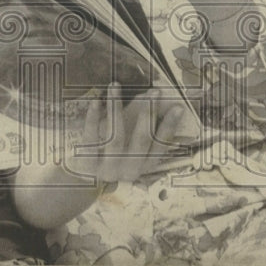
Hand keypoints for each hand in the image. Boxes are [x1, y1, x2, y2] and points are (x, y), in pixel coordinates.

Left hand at [67, 85, 192, 184]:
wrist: (87, 179)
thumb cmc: (116, 151)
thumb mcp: (133, 137)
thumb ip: (147, 118)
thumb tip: (163, 94)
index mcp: (145, 164)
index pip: (161, 145)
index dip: (169, 126)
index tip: (178, 107)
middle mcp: (130, 169)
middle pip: (142, 140)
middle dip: (149, 114)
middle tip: (154, 92)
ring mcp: (109, 168)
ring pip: (116, 137)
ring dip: (116, 107)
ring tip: (115, 86)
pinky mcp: (88, 163)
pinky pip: (91, 138)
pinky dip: (93, 118)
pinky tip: (95, 100)